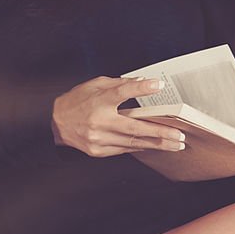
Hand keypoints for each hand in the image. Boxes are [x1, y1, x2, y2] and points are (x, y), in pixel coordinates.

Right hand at [52, 76, 185, 156]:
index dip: (141, 88)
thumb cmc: (76, 102)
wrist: (55, 124)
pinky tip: (155, 147)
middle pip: (135, 128)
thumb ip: (119, 85)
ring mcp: (99, 139)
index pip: (122, 92)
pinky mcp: (99, 151)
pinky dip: (141, 148)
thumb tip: (142, 82)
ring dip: (157, 144)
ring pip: (133, 143)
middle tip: (179, 134)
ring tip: (174, 144)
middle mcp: (99, 121)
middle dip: (160, 133)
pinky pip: (125, 150)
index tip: (158, 86)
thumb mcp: (94, 85)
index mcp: (98, 101)